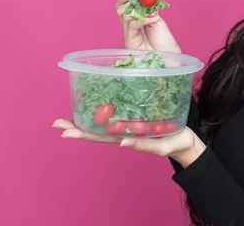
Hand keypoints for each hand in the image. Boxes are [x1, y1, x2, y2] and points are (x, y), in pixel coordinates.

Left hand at [52, 119, 206, 167]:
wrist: (186, 140)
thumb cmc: (175, 144)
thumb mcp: (161, 145)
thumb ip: (144, 144)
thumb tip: (122, 142)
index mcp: (127, 138)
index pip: (99, 137)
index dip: (82, 134)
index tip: (63, 132)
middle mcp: (124, 130)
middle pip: (96, 129)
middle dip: (77, 126)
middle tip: (56, 122)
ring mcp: (129, 123)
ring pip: (104, 119)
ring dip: (87, 114)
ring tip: (71, 108)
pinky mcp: (137, 114)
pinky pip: (119, 109)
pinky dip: (106, 105)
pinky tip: (99, 98)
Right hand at [115, 0, 180, 52]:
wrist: (169, 57)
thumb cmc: (164, 41)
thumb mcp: (157, 20)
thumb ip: (150, 9)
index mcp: (135, 20)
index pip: (124, 5)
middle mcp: (130, 26)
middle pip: (120, 9)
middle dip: (129, 0)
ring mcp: (129, 34)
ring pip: (125, 15)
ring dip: (140, 10)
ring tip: (153, 14)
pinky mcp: (130, 41)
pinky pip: (133, 24)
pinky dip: (144, 19)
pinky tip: (154, 19)